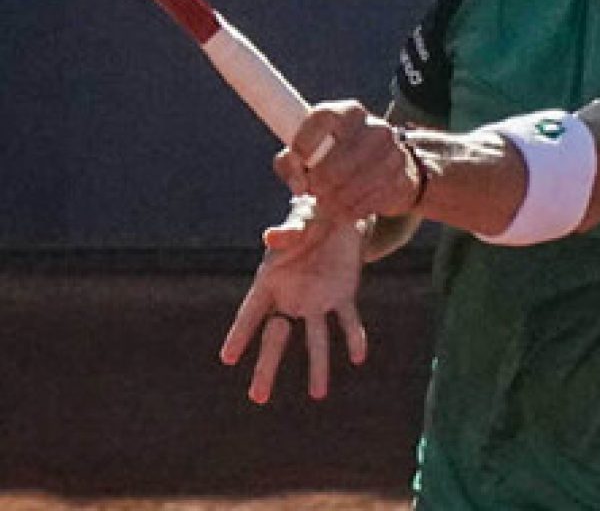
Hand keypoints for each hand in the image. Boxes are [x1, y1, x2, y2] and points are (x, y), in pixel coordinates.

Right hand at [219, 218, 367, 403]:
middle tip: (258, 398)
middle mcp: (291, 298)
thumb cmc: (310, 217)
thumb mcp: (300, 220)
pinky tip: (358, 357)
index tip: (227, 358)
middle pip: (277, 338)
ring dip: (318, 365)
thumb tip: (270, 236)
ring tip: (319, 394)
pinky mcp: (343, 296)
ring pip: (316, 339)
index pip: (251, 312)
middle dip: (267, 366)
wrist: (342, 214)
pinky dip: (353, 337)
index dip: (240, 333)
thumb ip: (287, 232)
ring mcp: (317, 301)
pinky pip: (348, 320)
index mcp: (270, 281)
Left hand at [274, 101, 423, 224]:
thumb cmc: (340, 155)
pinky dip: (351, 211)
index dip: (303, 144)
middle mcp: (373, 126)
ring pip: (349, 189)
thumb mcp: (313, 150)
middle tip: (313, 192)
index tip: (298, 161)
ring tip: (326, 205)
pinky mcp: (402, 176)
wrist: (393, 164)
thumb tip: (298, 185)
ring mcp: (391, 151)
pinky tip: (345, 209)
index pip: (320, 120)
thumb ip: (291, 162)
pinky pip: (367, 202)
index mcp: (348, 112)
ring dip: (332, 203)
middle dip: (316, 186)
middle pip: (331, 166)